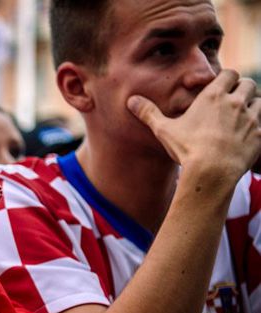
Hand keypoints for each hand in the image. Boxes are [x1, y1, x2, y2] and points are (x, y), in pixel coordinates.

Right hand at [127, 70, 260, 190]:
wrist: (211, 172)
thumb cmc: (186, 149)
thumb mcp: (164, 130)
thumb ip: (149, 113)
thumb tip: (131, 101)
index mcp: (214, 96)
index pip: (230, 74)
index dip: (227, 79)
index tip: (220, 88)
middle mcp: (236, 103)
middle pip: (249, 84)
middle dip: (243, 91)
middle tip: (232, 103)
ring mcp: (251, 119)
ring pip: (260, 102)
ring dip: (254, 107)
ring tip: (242, 117)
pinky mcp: (260, 135)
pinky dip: (258, 128)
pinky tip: (247, 136)